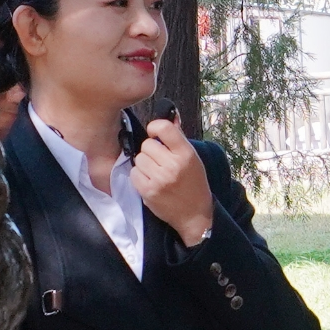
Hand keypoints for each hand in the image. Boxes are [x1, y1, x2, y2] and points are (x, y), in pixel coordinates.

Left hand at [132, 115, 215, 242]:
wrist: (194, 214)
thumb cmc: (193, 183)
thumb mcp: (192, 159)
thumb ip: (178, 138)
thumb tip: (170, 116)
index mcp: (186, 153)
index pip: (164, 128)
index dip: (155, 127)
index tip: (155, 134)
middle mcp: (173, 165)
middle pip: (147, 144)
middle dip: (151, 151)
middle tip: (159, 161)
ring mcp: (160, 179)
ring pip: (139, 158)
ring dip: (144, 164)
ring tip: (156, 172)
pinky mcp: (148, 191)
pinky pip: (134, 173)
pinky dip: (139, 176)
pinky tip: (150, 181)